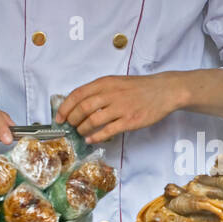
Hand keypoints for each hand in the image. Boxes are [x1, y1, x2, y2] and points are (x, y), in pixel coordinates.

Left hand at [55, 73, 178, 144]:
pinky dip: (96, 137)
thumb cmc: (139, 87)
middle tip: (70, 126)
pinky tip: (91, 139)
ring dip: (83, 129)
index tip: (59, 117)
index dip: (65, 107)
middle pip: (83, 108)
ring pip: (93, 120)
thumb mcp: (116, 82)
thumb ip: (99, 91)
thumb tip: (79, 104)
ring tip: (80, 132)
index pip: (78, 94)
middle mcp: (111, 94)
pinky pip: (108, 131)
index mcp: (105, 83)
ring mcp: (121, 108)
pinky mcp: (130, 120)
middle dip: (72, 120)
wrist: (163, 91)